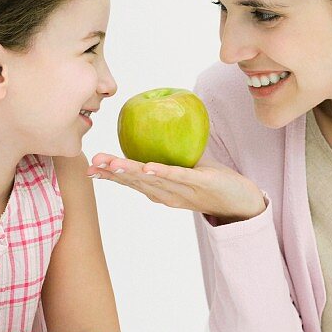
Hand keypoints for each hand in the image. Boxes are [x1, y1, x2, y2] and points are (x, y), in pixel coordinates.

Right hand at [88, 153, 265, 223]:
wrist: (242, 201)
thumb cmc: (211, 181)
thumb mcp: (184, 168)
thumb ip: (165, 158)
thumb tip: (149, 130)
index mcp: (161, 192)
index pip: (131, 182)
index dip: (110, 176)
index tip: (89, 167)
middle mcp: (168, 195)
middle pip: (137, 183)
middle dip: (113, 173)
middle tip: (92, 163)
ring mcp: (184, 191)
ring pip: (153, 180)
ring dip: (131, 172)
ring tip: (112, 164)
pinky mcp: (202, 183)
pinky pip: (180, 177)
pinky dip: (163, 172)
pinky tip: (148, 167)